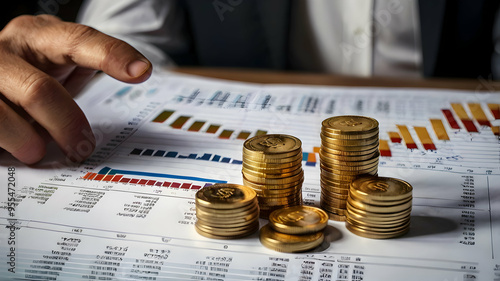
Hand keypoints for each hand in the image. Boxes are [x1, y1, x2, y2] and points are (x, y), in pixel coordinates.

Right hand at [0, 15, 151, 163]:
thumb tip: (137, 73)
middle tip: (82, 147)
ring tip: (36, 151)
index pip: (79, 40)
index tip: (141, 71)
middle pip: (39, 92)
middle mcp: (6, 50)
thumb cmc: (33, 71)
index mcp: (38, 36)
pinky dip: (8, 144)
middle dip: (66, 126)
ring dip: (26, 141)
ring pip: (2, 117)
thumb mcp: (60, 63)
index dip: (111, 55)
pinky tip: (14, 146)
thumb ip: (87, 66)